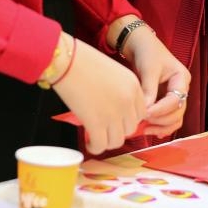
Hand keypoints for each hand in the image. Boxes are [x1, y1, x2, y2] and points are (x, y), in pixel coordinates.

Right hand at [50, 34, 146, 154]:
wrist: (66, 60)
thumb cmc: (84, 61)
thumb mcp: (113, 72)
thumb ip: (121, 90)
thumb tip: (116, 110)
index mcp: (134, 86)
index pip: (141, 113)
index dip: (127, 119)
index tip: (116, 120)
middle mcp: (128, 101)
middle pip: (131, 128)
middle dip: (117, 131)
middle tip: (105, 129)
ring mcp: (113, 113)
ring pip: (117, 140)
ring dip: (107, 142)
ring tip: (96, 137)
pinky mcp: (96, 123)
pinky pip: (101, 145)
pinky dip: (95, 147)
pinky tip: (89, 143)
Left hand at [118, 22, 190, 137]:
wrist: (140, 46)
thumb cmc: (147, 53)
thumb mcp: (148, 69)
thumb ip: (149, 89)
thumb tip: (146, 110)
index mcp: (182, 78)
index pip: (175, 100)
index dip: (161, 109)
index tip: (145, 113)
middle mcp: (182, 89)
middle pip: (178, 112)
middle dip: (161, 120)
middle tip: (142, 122)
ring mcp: (174, 96)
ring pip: (174, 118)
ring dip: (160, 126)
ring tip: (143, 129)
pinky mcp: (165, 102)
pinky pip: (168, 119)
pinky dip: (160, 127)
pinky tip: (149, 132)